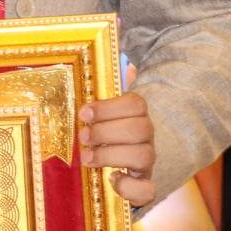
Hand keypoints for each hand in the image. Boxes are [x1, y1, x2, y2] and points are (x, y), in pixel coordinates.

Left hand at [79, 69, 154, 207]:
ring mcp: (148, 162)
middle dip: (107, 132)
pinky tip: (112, 179)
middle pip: (141, 128)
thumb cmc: (106, 132)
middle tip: (82, 137)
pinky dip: (129, 187)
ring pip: (144, 155)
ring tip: (88, 157)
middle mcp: (147, 137)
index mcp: (138, 115)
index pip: (136, 104)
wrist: (123, 164)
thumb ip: (103, 88)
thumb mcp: (102, 109)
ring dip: (111, 155)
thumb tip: (115, 41)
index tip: (83, 113)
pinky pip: (147, 190)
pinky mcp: (144, 186)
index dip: (109, 107)